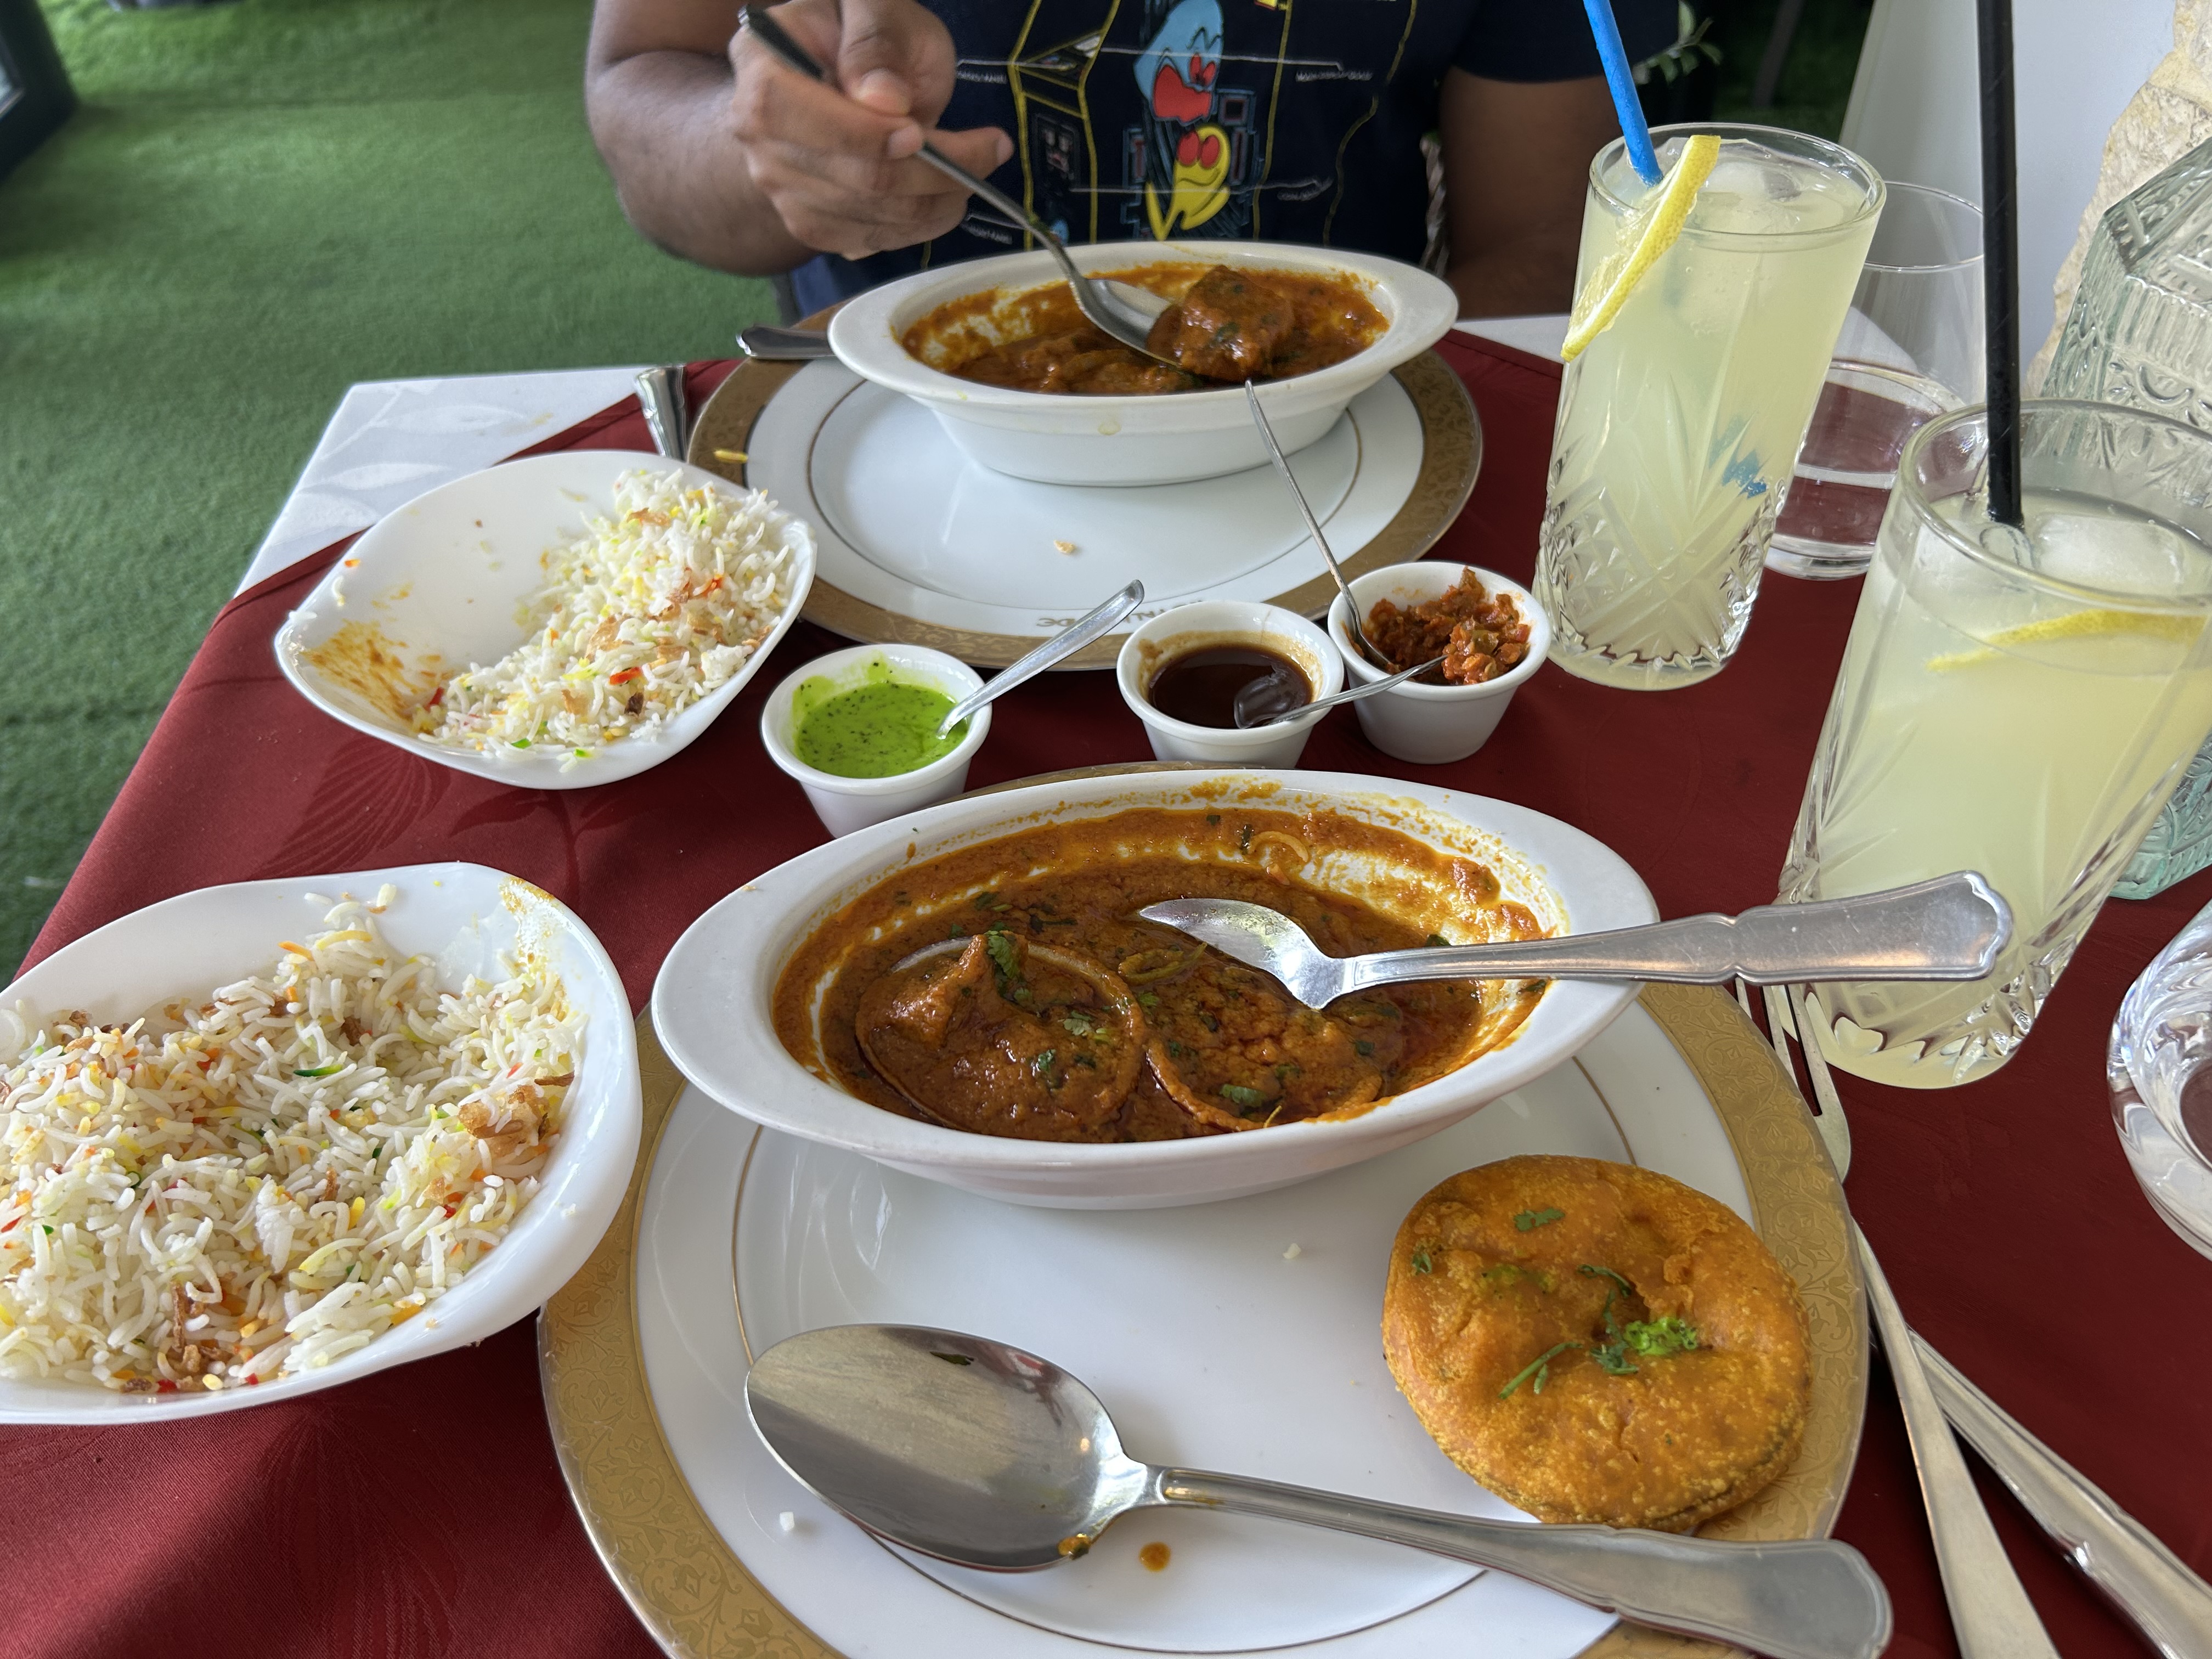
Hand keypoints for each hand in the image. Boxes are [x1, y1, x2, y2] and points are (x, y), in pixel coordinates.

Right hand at [729, 0, 1012, 258]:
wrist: (847, 73)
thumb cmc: (866, 31)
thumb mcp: (877, 7)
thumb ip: (877, 41)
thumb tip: (885, 101)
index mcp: (760, 63)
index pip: (792, 114)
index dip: (863, 135)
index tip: (922, 134)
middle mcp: (754, 132)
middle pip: (846, 177)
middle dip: (929, 174)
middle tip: (987, 153)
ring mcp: (778, 183)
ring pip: (862, 217)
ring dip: (932, 206)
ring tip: (974, 176)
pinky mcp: (808, 220)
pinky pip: (863, 241)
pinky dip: (913, 229)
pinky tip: (942, 202)